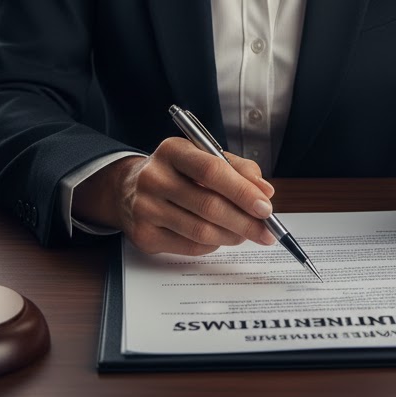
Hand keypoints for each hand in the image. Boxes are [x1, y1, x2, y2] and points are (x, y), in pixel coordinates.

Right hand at [75, 137, 276, 255]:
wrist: (128, 189)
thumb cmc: (176, 171)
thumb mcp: (202, 157)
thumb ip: (237, 169)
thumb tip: (265, 191)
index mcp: (172, 150)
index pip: (212, 170)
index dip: (242, 190)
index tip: (266, 206)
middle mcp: (154, 177)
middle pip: (208, 205)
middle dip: (245, 221)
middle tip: (267, 230)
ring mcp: (145, 208)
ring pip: (201, 230)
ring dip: (233, 235)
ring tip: (249, 234)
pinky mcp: (144, 236)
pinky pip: (190, 246)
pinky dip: (213, 244)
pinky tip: (222, 237)